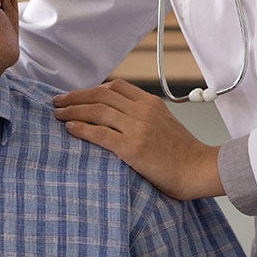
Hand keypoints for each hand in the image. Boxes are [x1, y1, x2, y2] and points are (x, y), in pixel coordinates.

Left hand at [53, 78, 222, 200]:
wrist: (199, 169)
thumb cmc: (183, 152)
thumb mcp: (164, 122)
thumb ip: (143, 114)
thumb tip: (117, 114)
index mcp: (150, 103)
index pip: (115, 87)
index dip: (92, 90)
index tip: (77, 96)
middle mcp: (142, 111)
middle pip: (100, 95)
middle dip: (75, 97)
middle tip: (57, 101)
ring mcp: (137, 128)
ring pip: (96, 111)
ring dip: (72, 111)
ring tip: (57, 114)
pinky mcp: (132, 148)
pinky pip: (99, 133)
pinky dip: (81, 129)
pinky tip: (70, 129)